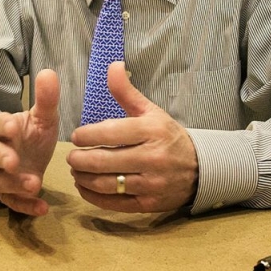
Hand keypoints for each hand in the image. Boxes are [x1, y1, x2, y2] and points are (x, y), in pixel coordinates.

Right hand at [0, 69, 60, 215]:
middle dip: (2, 158)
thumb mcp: (43, 118)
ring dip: (16, 184)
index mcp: (5, 129)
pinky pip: (12, 202)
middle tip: (14, 162)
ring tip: (35, 185)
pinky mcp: (8, 194)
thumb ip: (46, 99)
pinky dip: (26, 206)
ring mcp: (0, 175)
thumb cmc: (32, 136)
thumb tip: (49, 71)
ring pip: (0, 181)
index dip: (5, 126)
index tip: (14, 127)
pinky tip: (43, 208)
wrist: (25, 160)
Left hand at [67, 61, 198, 212]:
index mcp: (151, 131)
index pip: (111, 133)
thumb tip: (112, 65)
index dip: (87, 135)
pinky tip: (84, 187)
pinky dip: (95, 197)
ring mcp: (151, 183)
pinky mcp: (149, 204)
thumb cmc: (167, 136)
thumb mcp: (150, 111)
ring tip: (76, 171)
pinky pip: (115, 204)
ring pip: (108, 184)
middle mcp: (152, 158)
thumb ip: (126, 91)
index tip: (76, 136)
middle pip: (105, 161)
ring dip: (84, 178)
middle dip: (80, 160)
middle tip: (70, 157)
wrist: (199, 169)